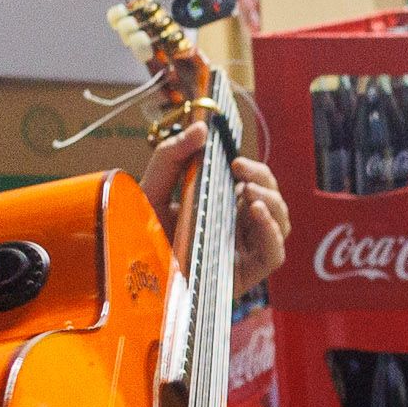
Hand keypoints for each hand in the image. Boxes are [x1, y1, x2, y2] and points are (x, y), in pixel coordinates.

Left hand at [142, 129, 288, 294]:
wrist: (126, 276)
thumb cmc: (138, 236)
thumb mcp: (153, 189)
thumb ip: (171, 156)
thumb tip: (201, 128)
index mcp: (220, 211)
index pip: (254, 187)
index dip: (255, 172)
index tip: (236, 161)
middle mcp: (235, 232)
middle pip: (272, 203)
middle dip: (265, 182)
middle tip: (241, 172)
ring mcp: (242, 254)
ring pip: (280, 226)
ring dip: (273, 203)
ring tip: (250, 193)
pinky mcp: (243, 277)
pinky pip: (274, 256)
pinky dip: (272, 232)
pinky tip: (257, 213)